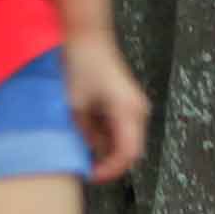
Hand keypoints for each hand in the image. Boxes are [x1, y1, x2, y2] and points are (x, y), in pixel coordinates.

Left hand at [60, 34, 151, 182]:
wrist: (87, 37)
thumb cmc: (81, 66)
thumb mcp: (76, 107)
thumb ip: (84, 135)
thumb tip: (86, 157)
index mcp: (128, 112)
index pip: (127, 154)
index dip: (110, 171)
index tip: (90, 176)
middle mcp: (138, 111)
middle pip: (130, 151)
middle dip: (108, 162)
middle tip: (85, 167)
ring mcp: (135, 107)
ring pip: (126, 141)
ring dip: (106, 149)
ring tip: (82, 148)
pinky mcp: (128, 103)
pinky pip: (121, 129)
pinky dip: (106, 136)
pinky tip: (88, 132)